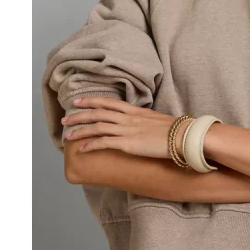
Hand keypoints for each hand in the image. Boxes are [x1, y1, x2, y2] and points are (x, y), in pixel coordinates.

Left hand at [61, 96, 191, 158]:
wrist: (183, 136)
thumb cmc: (175, 131)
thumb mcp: (157, 121)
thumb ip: (145, 121)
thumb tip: (141, 125)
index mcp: (135, 111)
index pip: (108, 102)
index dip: (92, 101)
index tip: (78, 101)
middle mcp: (128, 118)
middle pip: (98, 113)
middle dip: (79, 115)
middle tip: (66, 119)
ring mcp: (127, 130)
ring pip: (97, 126)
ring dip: (81, 130)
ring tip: (68, 136)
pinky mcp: (128, 143)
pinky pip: (104, 142)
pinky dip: (90, 144)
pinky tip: (82, 148)